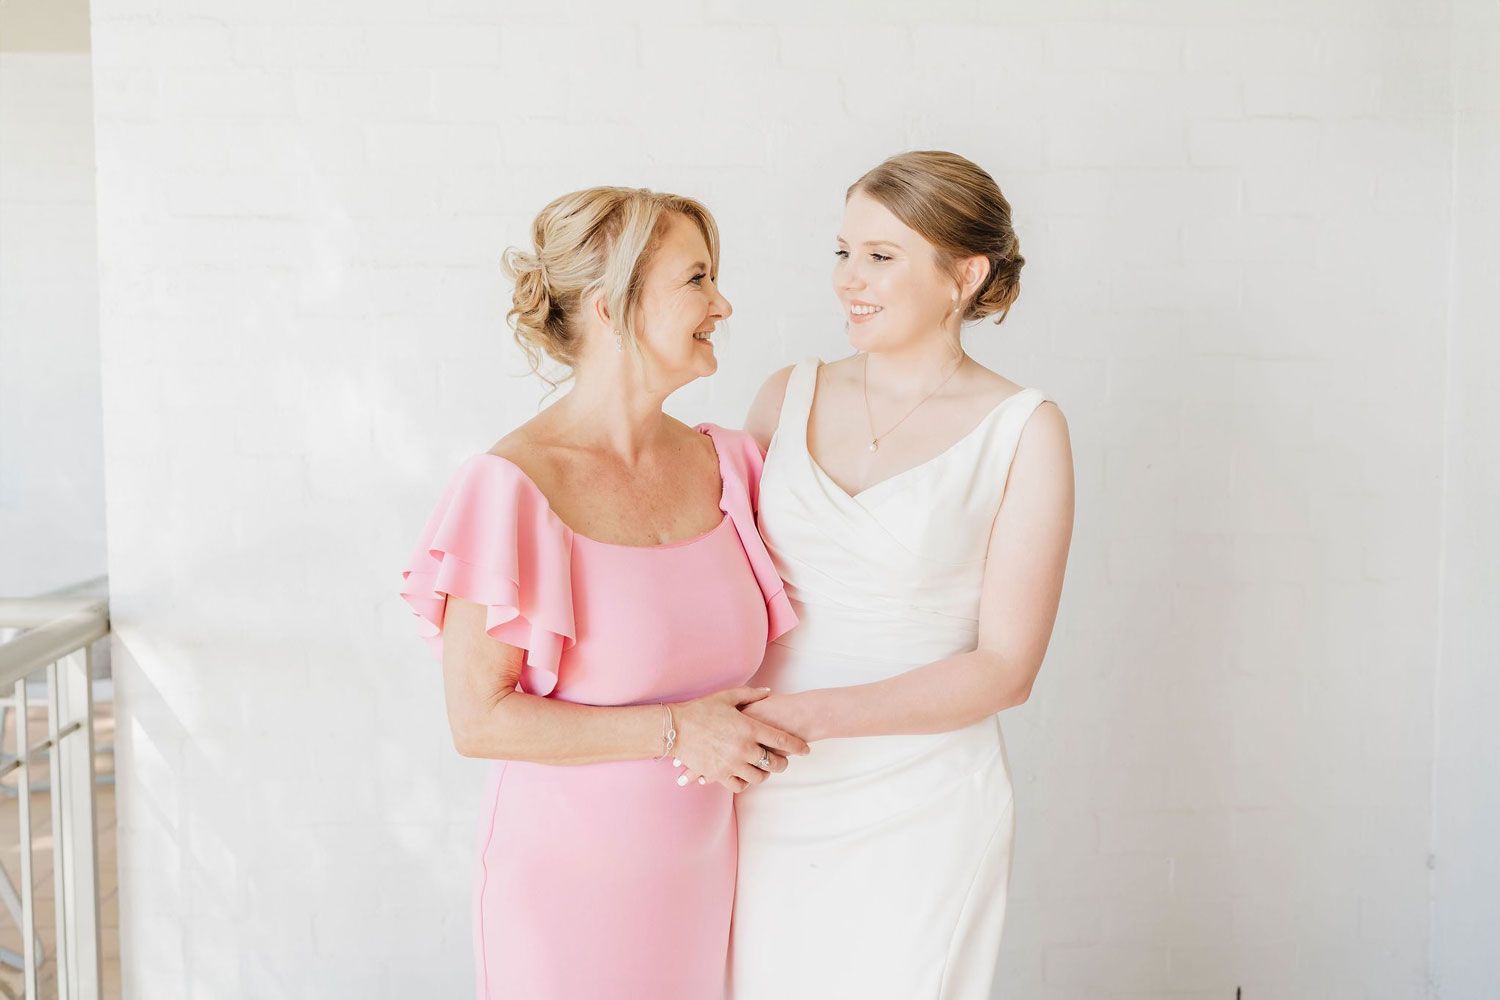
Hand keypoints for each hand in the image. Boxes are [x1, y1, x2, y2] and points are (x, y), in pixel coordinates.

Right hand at [669, 687, 810, 792]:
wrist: (675, 728)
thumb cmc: (701, 710)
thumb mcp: (727, 696)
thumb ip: (751, 695)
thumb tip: (769, 693)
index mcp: (749, 727)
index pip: (782, 740)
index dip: (798, 746)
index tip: (805, 750)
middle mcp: (743, 748)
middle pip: (774, 763)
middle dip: (783, 763)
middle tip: (783, 761)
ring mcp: (731, 763)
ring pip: (759, 777)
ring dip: (764, 773)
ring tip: (763, 768)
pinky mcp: (718, 774)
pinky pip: (739, 785)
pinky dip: (745, 782)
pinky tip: (744, 775)